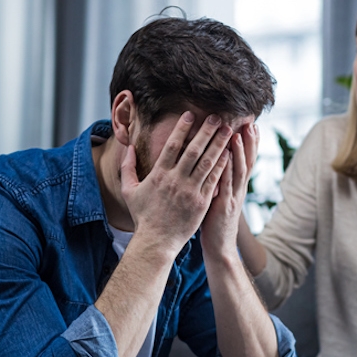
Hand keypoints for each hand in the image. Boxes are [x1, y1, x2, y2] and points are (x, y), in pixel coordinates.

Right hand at [121, 112, 233, 254]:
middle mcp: (176, 180)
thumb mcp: (129, 191)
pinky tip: (229, 153)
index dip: (181, 129)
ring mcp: (191, 191)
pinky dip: (222, 165)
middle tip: (216, 116)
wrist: (156, 242)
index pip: (172, 146)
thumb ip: (127, 168)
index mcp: (159, 175)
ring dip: (218, 144)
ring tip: (227, 130)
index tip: (190, 115)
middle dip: (206, 131)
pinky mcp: (202, 202)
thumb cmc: (143, 217)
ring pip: (207, 162)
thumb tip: (128, 148)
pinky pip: (214, 180)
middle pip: (193, 150)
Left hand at [200, 123, 258, 259]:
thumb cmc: (215, 223)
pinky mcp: (224, 205)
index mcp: (237, 187)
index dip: (250, 143)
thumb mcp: (220, 198)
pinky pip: (226, 183)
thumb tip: (216, 164)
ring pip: (238, 170)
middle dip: (249, 142)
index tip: (252, 125)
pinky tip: (225, 156)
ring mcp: (233, 197)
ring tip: (237, 133)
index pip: (246, 160)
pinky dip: (226, 169)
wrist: (220, 248)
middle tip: (251, 122)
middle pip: (247, 161)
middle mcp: (238, 190)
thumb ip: (220, 182)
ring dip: (239, 151)